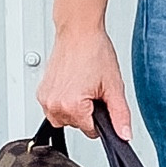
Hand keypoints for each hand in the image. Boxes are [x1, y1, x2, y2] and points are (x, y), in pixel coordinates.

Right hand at [36, 22, 131, 137]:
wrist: (79, 32)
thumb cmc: (94, 51)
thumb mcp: (114, 86)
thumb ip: (120, 115)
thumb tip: (124, 134)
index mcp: (71, 106)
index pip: (91, 131)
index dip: (100, 117)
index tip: (101, 99)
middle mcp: (54, 104)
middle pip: (77, 125)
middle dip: (88, 111)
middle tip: (92, 88)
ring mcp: (45, 98)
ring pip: (64, 119)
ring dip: (75, 108)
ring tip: (82, 85)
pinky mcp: (41, 92)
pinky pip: (54, 108)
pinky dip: (64, 101)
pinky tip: (73, 84)